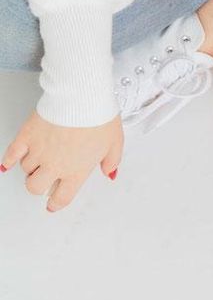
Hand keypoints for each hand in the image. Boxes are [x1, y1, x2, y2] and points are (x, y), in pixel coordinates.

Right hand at [1, 110, 122, 211]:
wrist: (82, 95)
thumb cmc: (99, 115)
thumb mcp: (115, 141)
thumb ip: (112, 161)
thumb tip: (110, 173)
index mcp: (76, 170)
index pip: (61, 197)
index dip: (55, 204)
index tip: (52, 204)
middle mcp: (55, 165)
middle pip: (36, 187)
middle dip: (39, 184)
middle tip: (45, 177)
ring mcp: (39, 151)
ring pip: (26, 169)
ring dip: (31, 166)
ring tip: (40, 156)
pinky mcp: (27, 135)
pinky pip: (12, 153)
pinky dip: (9, 160)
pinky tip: (8, 164)